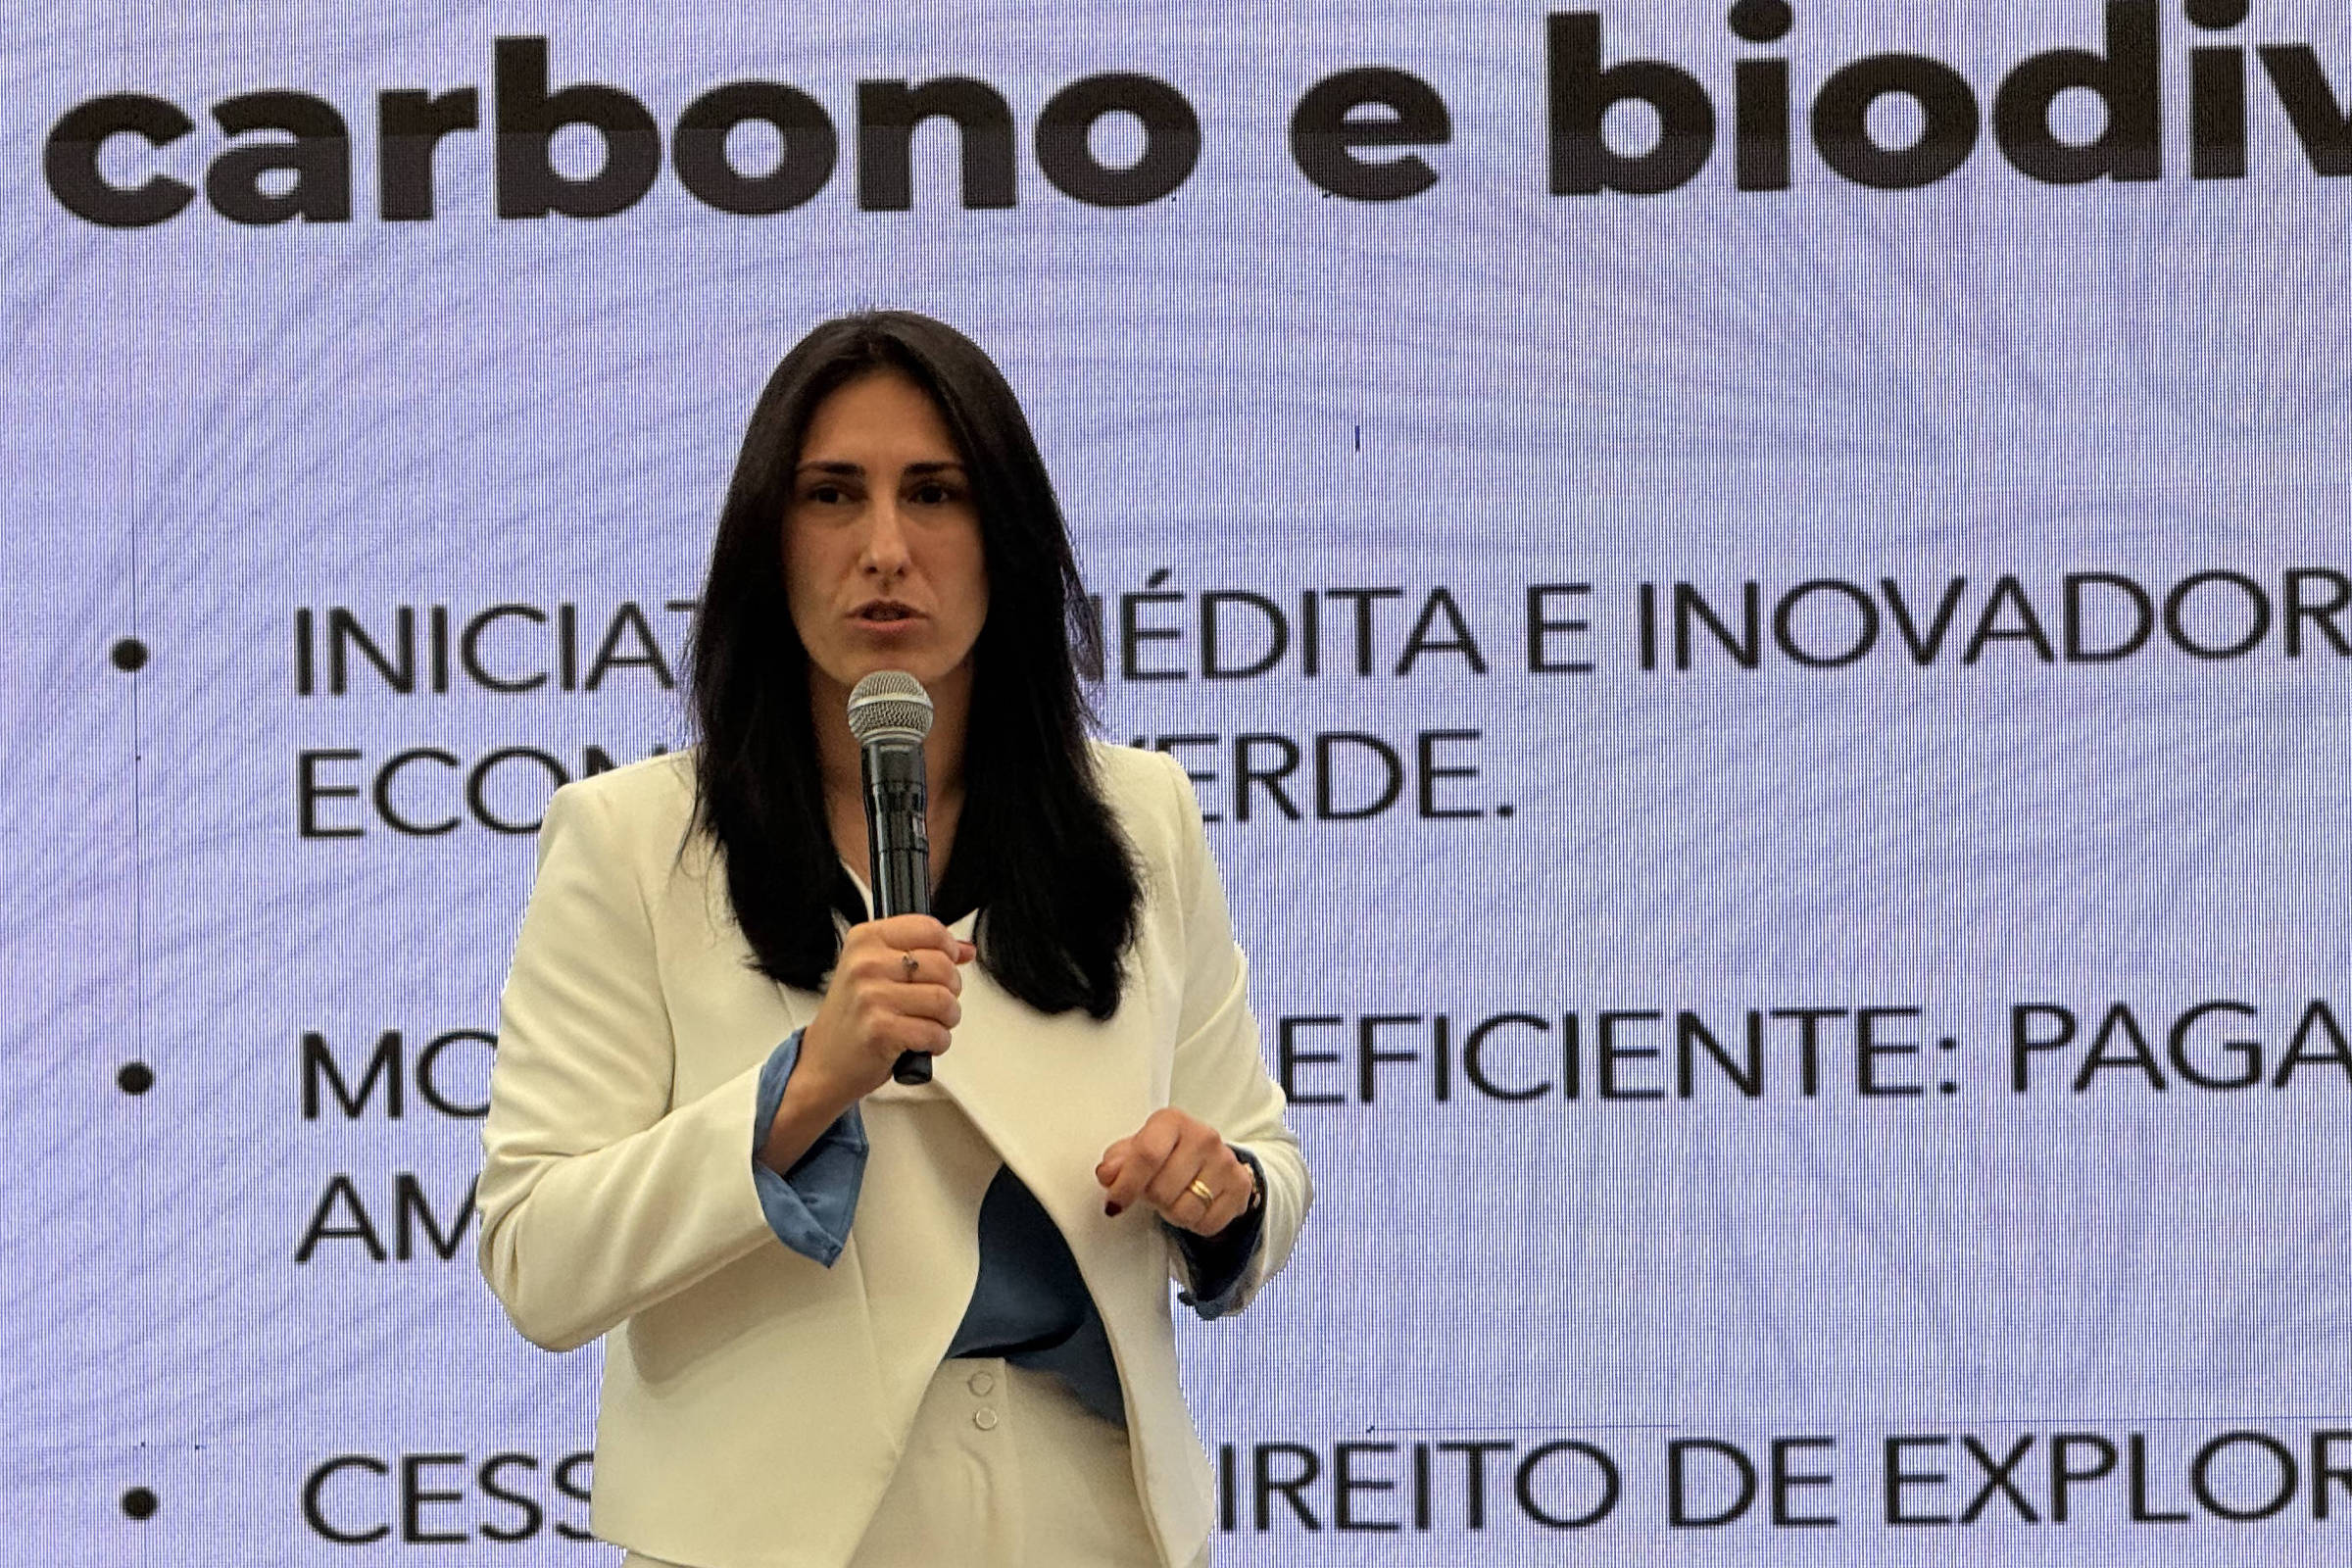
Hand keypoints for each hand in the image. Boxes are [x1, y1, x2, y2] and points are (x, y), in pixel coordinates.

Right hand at [797, 915, 974, 1111]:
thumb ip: (921, 953)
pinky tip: (921, 1042)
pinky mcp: (881, 1029)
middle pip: (942, 965)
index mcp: (865, 940)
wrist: (824, 1063)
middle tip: (935, 1003)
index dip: (949, 948)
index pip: (929, 928)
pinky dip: (938, 1042)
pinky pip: (935, 1032)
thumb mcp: (876, 972)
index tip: (948, 961)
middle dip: (951, 990)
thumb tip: (965, 948)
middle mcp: (866, 964)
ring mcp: (871, 996)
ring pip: (944, 1000)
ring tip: (929, 1023)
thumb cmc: (853, 1018)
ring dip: (947, 1018)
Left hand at [1095, 1108, 1253, 1235]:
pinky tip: (1195, 1204)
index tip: (1115, 1203)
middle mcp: (1203, 1136)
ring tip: (1175, 1197)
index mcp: (1172, 1121)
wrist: (1210, 1159)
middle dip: (1151, 1199)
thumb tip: (1107, 1172)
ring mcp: (1225, 1161)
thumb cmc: (1168, 1152)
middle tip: (1155, 1191)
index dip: (1126, 1185)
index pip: (1147, 1155)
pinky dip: (1195, 1223)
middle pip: (1161, 1190)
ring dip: (1172, 1213)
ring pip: (1183, 1211)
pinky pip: (1206, 1224)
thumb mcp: (1138, 1149)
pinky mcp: (1239, 1186)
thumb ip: (1117, 1161)